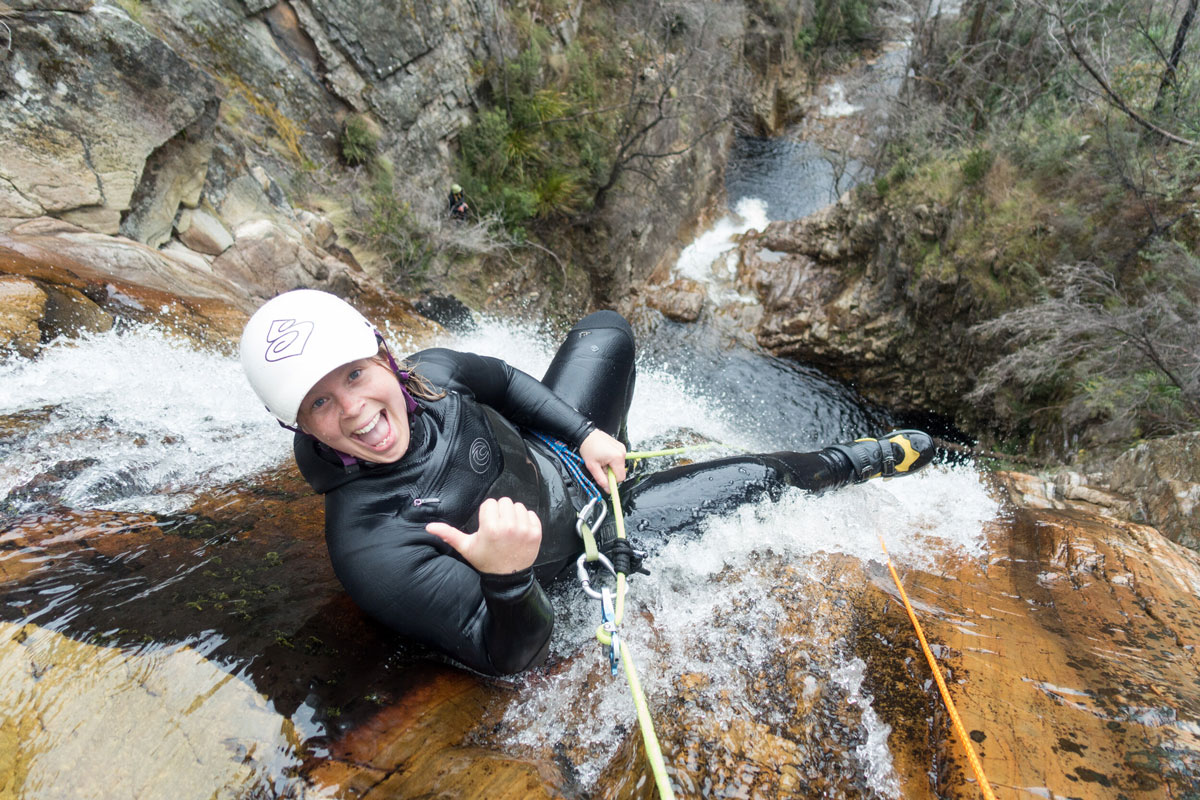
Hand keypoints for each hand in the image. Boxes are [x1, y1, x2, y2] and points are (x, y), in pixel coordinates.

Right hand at [425, 497, 541, 574]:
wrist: (507, 578)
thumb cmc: (486, 560)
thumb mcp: (466, 548)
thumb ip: (449, 534)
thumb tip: (429, 527)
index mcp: (490, 528)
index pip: (489, 503)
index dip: (487, 513)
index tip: (487, 525)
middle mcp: (508, 526)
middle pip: (504, 501)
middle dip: (500, 512)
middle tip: (498, 527)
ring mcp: (524, 529)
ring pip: (518, 506)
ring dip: (513, 515)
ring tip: (508, 530)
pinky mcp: (536, 533)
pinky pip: (531, 514)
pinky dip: (526, 520)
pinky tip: (519, 532)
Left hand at [579, 429, 626, 490]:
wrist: (586, 434)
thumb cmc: (588, 448)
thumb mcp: (592, 467)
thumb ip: (601, 479)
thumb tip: (608, 489)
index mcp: (616, 457)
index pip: (620, 477)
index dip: (612, 481)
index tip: (605, 480)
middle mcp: (622, 452)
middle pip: (620, 471)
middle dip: (610, 472)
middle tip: (601, 467)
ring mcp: (622, 448)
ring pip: (619, 466)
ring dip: (611, 466)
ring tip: (602, 460)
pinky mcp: (620, 446)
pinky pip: (618, 459)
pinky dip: (612, 461)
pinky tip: (604, 456)